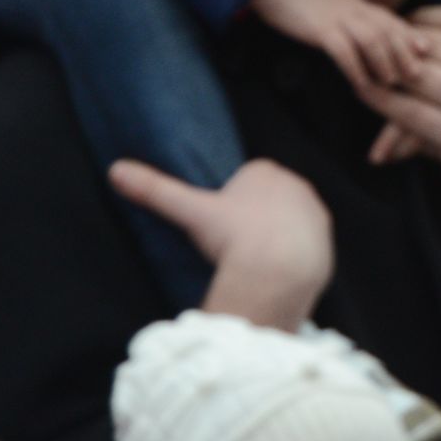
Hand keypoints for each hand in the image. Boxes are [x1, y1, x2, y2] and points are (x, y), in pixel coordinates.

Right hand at [110, 158, 331, 331]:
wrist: (277, 271)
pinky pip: (305, 241)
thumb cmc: (233, 237)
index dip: (227, 207)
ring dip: (272, 235)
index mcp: (264, 171)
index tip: (220, 227)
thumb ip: (155, 189)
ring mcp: (313, 209)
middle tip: (235, 245)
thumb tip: (114, 169)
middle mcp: (295, 183)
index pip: (243, 183)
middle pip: (264, 202)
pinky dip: (292, 251)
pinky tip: (276, 267)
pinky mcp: (326, 235)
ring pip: (285, 220)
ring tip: (254, 259)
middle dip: (251, 219)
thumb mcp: (191, 211)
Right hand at [252, 0, 428, 93]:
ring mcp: (337, 16)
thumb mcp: (332, 5)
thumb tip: (367, 36)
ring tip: (390, 83)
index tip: (427, 52)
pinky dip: (353, 67)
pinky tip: (359, 84)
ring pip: (371, 38)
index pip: (391, 20)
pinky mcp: (318, 27)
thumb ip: (351, 17)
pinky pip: (342, 48)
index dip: (410, 36)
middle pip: (388, 29)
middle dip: (404, 53)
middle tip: (417, 76)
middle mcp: (353, 7)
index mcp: (357, 3)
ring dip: (384, 62)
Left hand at [353, 6, 440, 220]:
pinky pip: (410, 113)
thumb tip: (411, 39)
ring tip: (358, 62)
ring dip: (385, 68)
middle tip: (370, 42)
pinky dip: (382, 100)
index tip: (400, 21)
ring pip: (421, 75)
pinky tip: (362, 92)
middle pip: (437, 44)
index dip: (426, 16)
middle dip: (399, 41)